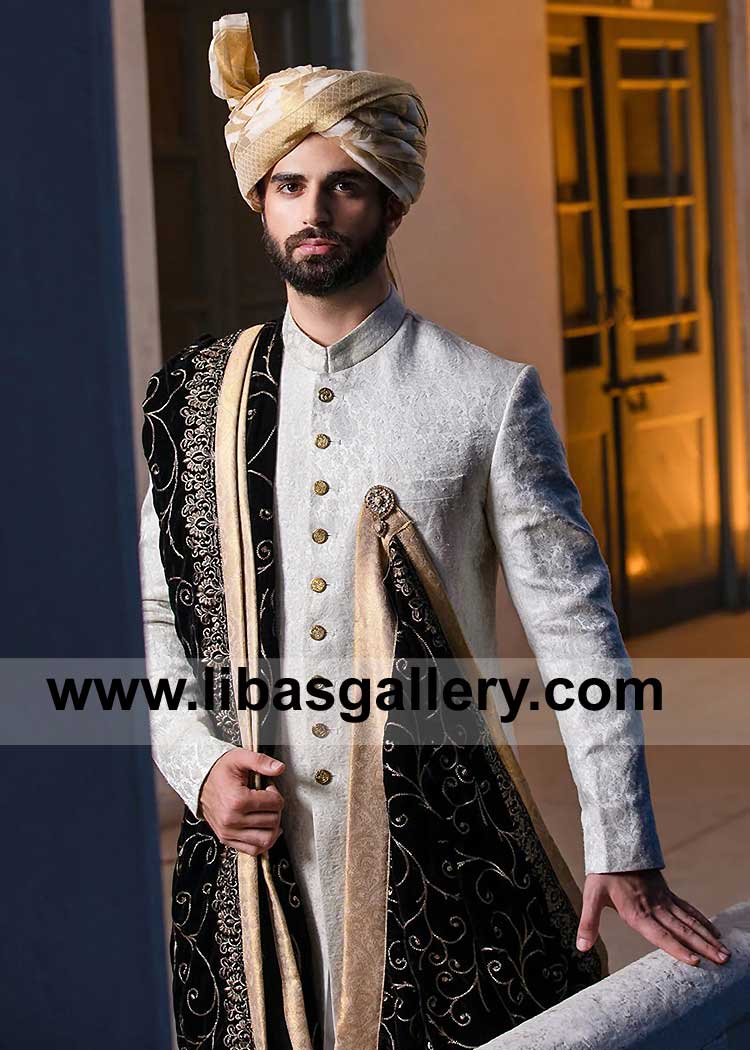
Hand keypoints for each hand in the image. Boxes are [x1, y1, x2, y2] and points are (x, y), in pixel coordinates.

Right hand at [198, 748, 285, 856]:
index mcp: (237, 800)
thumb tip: (280, 768)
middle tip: (266, 799)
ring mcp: (228, 832)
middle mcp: (232, 820)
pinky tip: (263, 828)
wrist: (200, 781)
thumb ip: (260, 761)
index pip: (275, 804)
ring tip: (265, 813)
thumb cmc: (221, 770)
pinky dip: (263, 841)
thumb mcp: (239, 758)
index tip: (267, 788)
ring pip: (267, 839)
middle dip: (275, 809)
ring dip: (272, 826)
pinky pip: (253, 850)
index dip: (276, 794)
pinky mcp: (226, 840)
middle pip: (273, 821)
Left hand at [577, 868, 731, 966]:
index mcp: (637, 912)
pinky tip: (714, 931)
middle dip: (704, 947)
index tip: (696, 961)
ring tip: (725, 952)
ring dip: (708, 937)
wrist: (616, 843)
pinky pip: (687, 909)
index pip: (660, 935)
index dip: (677, 949)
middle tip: (724, 961)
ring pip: (689, 921)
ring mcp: (663, 899)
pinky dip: (701, 921)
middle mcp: (654, 908)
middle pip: (682, 930)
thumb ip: (588, 923)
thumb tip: (581, 947)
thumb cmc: (603, 873)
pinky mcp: (666, 892)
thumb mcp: (591, 896)